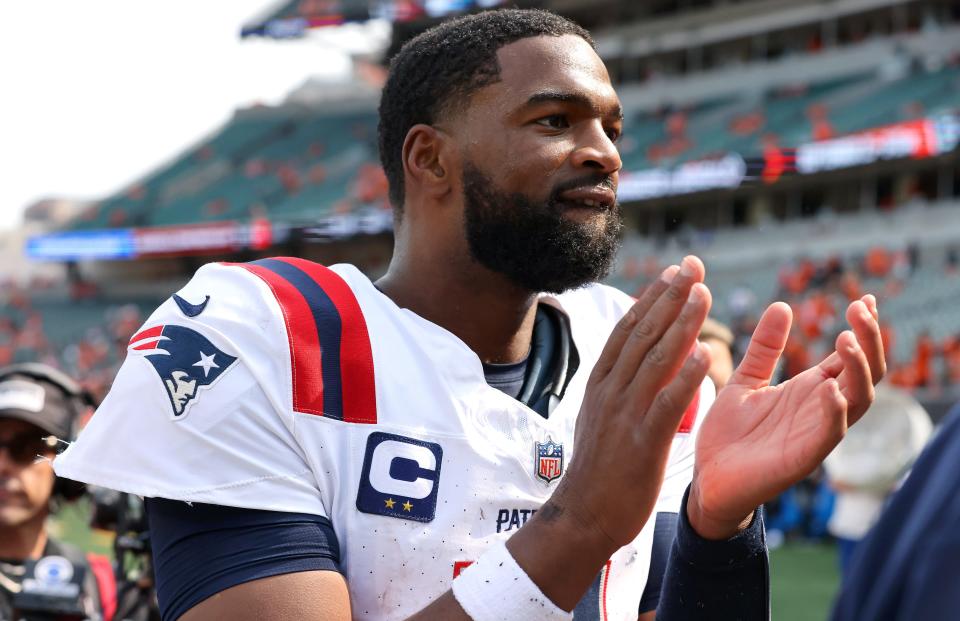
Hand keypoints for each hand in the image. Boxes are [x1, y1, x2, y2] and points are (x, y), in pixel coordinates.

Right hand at [551, 255, 712, 547]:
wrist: (584, 515)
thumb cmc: (598, 469)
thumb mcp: (598, 417)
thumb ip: (615, 387)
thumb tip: (630, 360)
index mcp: (600, 384)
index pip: (626, 331)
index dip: (651, 298)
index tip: (672, 273)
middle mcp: (610, 392)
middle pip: (642, 335)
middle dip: (669, 298)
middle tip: (692, 268)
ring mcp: (625, 415)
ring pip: (656, 359)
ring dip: (681, 324)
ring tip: (703, 294)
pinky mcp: (643, 441)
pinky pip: (668, 403)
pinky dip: (686, 376)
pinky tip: (706, 354)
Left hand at [688, 295, 885, 538]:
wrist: (707, 479)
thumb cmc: (730, 433)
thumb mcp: (746, 381)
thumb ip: (765, 348)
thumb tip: (782, 305)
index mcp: (809, 390)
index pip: (848, 357)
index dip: (861, 330)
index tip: (862, 298)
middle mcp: (820, 410)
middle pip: (864, 373)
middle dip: (869, 341)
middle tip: (860, 310)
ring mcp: (815, 433)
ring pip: (858, 400)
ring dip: (857, 370)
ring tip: (845, 340)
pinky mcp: (802, 458)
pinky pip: (830, 434)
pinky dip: (835, 412)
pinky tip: (831, 390)